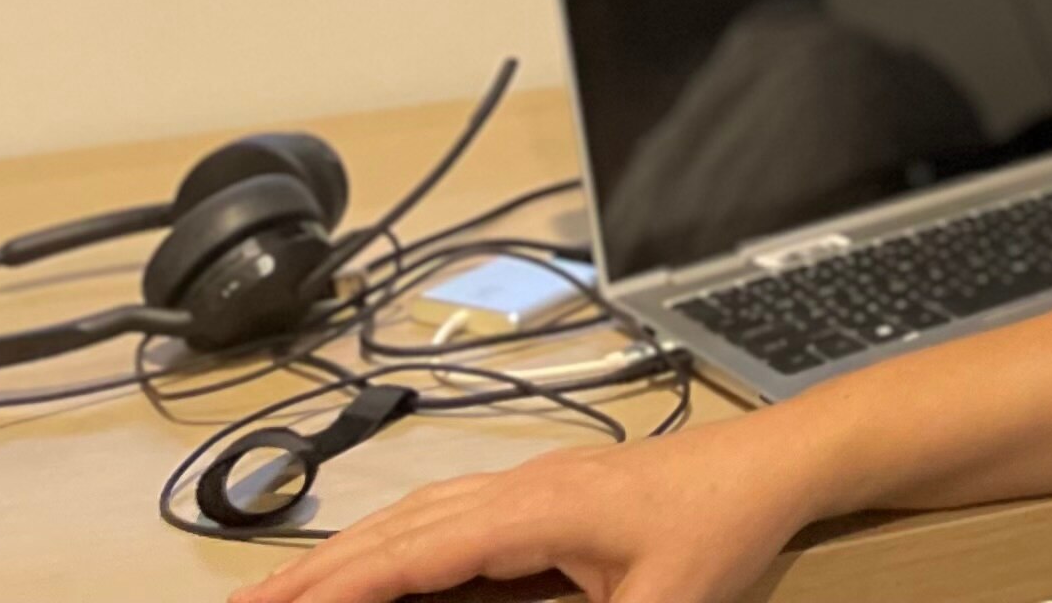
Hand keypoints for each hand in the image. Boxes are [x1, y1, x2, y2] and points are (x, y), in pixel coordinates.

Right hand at [223, 417, 815, 602]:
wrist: (775, 461)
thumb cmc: (723, 527)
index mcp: (536, 511)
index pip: (414, 554)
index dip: (340, 588)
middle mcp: (517, 488)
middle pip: (394, 532)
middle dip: (312, 577)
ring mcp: (526, 486)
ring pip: (410, 518)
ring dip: (341, 557)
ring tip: (277, 597)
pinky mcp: (541, 496)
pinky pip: (442, 518)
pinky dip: (388, 545)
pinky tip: (368, 569)